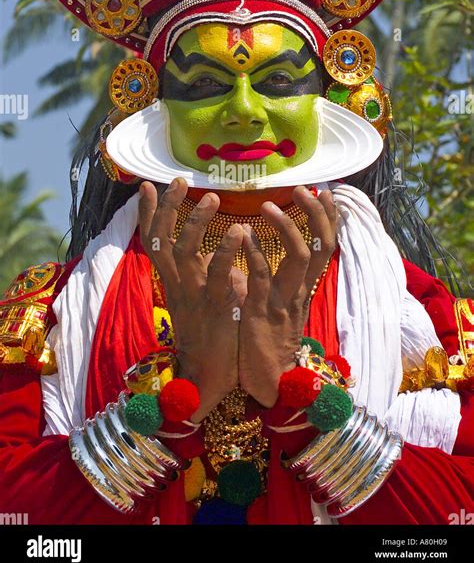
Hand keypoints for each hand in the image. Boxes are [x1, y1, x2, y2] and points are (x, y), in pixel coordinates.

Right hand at [139, 177, 244, 422]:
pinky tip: (239, 229)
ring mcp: (195, 295)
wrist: (208, 381)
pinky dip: (226, 250)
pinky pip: (218, 275)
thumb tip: (206, 249)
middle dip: (166, 208)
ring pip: (184, 251)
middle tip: (178, 181)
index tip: (145, 186)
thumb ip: (200, 273)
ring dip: (196, 222)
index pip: (154, 242)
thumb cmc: (209, 336)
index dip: (147, 214)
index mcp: (175, 281)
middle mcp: (179, 285)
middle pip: (161, 240)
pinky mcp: (217, 307)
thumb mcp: (199, 298)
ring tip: (211, 197)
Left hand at [238, 187, 337, 407]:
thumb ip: (276, 276)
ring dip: (284, 228)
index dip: (328, 219)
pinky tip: (244, 234)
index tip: (325, 192)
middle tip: (305, 189)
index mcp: (304, 288)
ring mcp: (283, 300)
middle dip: (316, 215)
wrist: (269, 383)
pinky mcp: (262, 312)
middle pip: (321, 246)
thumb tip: (265, 246)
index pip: (325, 247)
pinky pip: (262, 277)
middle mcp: (300, 291)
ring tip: (268, 205)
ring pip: (296, 258)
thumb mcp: (278, 303)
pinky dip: (255, 253)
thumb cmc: (269, 339)